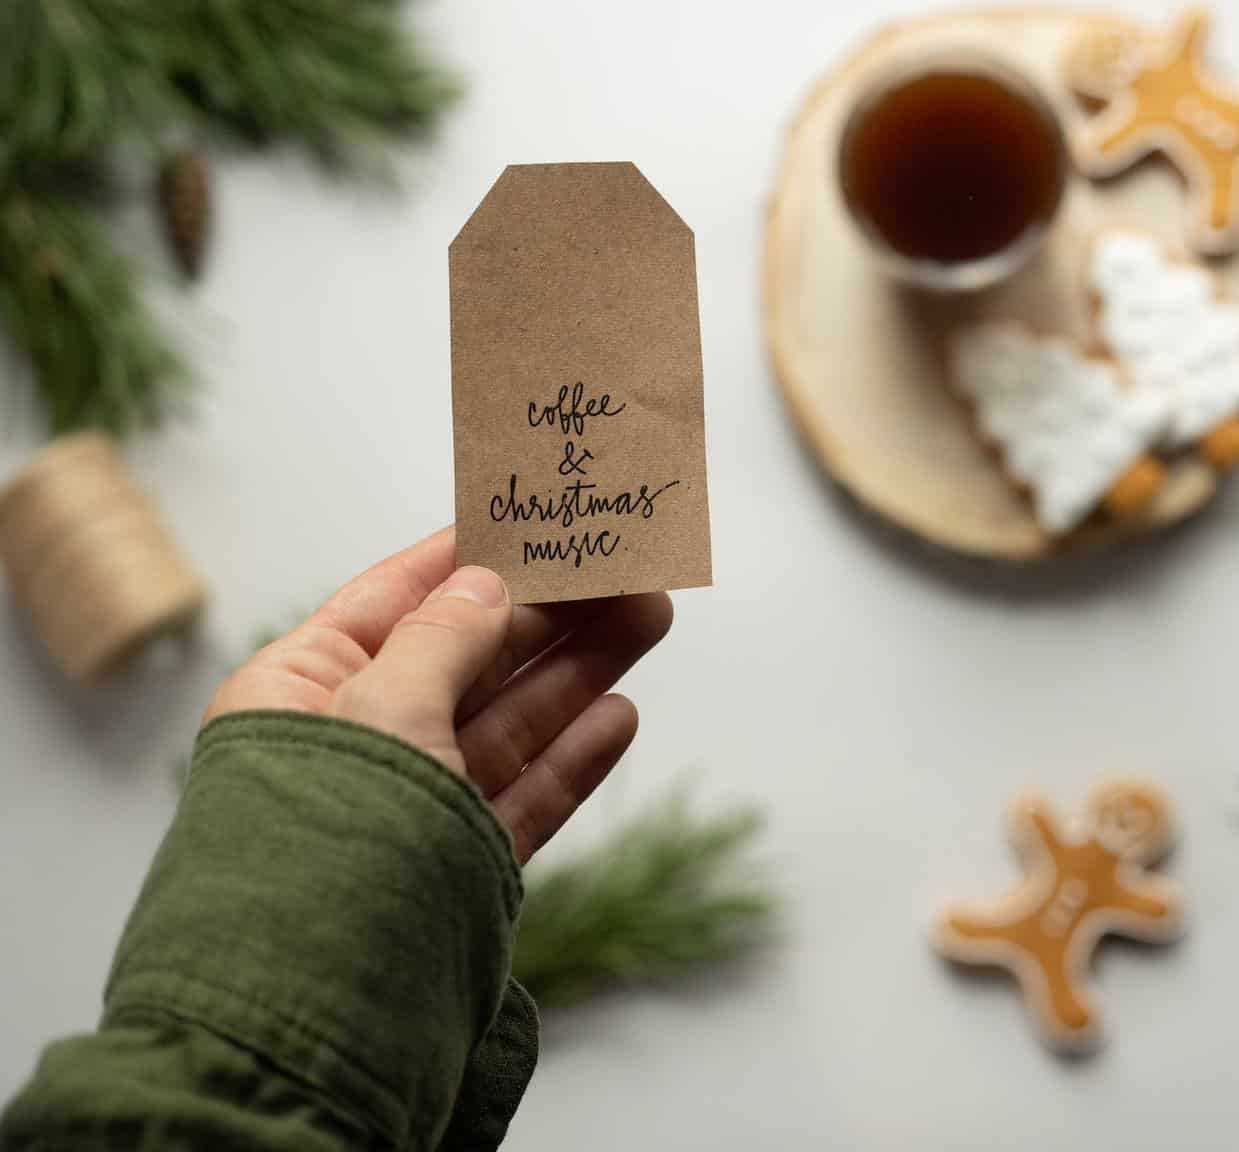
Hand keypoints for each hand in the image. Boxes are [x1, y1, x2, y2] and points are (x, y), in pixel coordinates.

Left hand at [206, 527, 672, 862]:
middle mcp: (354, 742)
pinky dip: (574, 755)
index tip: (533, 517)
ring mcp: (411, 806)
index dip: (467, 557)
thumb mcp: (383, 708)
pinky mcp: (459, 863)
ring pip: (508, 720)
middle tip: (622, 566)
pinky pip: (523, 794)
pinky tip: (621, 713)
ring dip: (578, 670)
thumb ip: (444, 639)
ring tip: (648, 616)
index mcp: (298, 692)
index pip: (391, 602)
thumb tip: (485, 583)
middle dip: (549, 612)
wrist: (318, 1012)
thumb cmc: (326, 840)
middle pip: (467, 656)